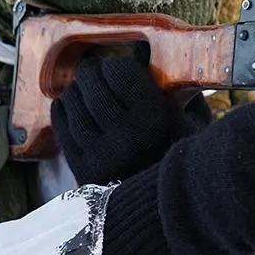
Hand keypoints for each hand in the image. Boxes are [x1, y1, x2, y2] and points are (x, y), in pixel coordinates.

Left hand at [51, 50, 208, 185]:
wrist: (169, 205)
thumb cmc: (183, 153)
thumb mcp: (192, 117)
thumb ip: (173, 84)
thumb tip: (144, 49)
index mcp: (157, 118)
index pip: (120, 72)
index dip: (116, 65)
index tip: (118, 67)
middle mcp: (127, 137)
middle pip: (93, 87)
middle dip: (90, 72)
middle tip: (93, 70)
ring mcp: (103, 155)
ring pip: (74, 107)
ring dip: (75, 91)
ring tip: (83, 88)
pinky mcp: (85, 171)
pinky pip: (63, 130)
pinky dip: (62, 111)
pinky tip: (68, 104)